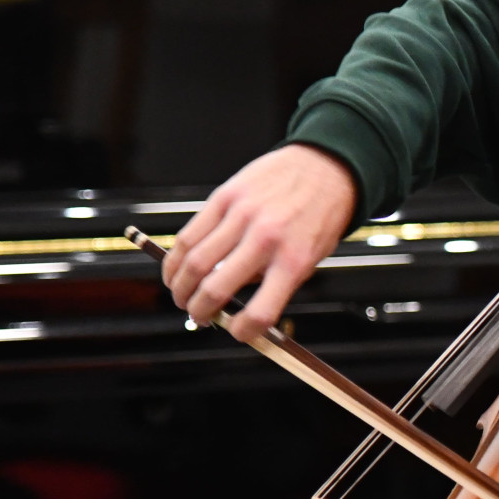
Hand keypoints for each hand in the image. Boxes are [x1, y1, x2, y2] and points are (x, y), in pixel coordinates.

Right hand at [163, 144, 357, 339]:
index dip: (243, 331)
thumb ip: (278, 282)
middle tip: (198, 315)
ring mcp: (242, 216)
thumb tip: (239, 308)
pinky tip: (175, 268)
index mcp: (294, 261)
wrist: (323, 167)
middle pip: (215, 288)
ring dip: (179, 287)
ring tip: (181, 295)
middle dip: (199, 310)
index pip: (261, 311)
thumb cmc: (319, 215)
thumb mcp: (311, 257)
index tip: (236, 332)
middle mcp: (266, 239)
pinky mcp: (224, 197)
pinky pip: (189, 233)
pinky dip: (174, 257)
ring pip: (193, 261)